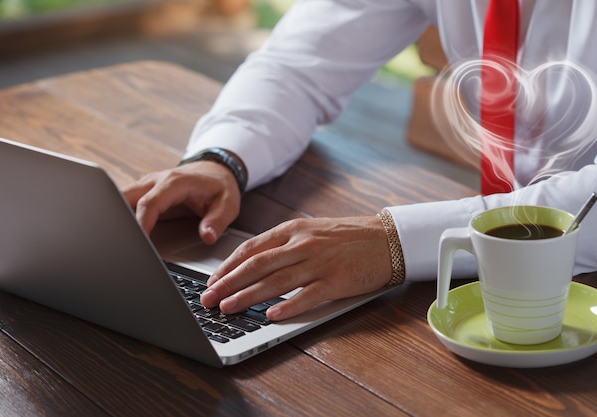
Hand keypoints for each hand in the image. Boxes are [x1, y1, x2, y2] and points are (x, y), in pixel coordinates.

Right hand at [122, 161, 240, 243]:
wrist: (216, 170)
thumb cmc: (220, 186)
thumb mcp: (228, 204)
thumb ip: (217, 221)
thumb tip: (207, 236)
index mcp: (175, 182)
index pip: (150, 202)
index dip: (141, 221)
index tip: (138, 239)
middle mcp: (156, 181)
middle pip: (125, 197)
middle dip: (117, 217)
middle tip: (116, 241)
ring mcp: (147, 185)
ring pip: (120, 197)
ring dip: (115, 215)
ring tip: (115, 238)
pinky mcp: (144, 191)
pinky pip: (124, 201)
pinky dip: (119, 214)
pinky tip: (119, 231)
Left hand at [201, 216, 392, 320]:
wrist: (388, 238)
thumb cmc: (350, 236)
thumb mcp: (313, 230)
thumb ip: (286, 244)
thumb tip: (255, 262)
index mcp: (294, 230)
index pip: (251, 249)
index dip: (228, 266)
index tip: (212, 281)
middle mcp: (302, 244)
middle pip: (256, 266)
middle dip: (227, 283)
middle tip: (208, 299)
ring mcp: (319, 262)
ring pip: (275, 281)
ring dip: (247, 296)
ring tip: (228, 309)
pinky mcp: (336, 281)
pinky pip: (306, 296)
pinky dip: (286, 306)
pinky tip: (270, 316)